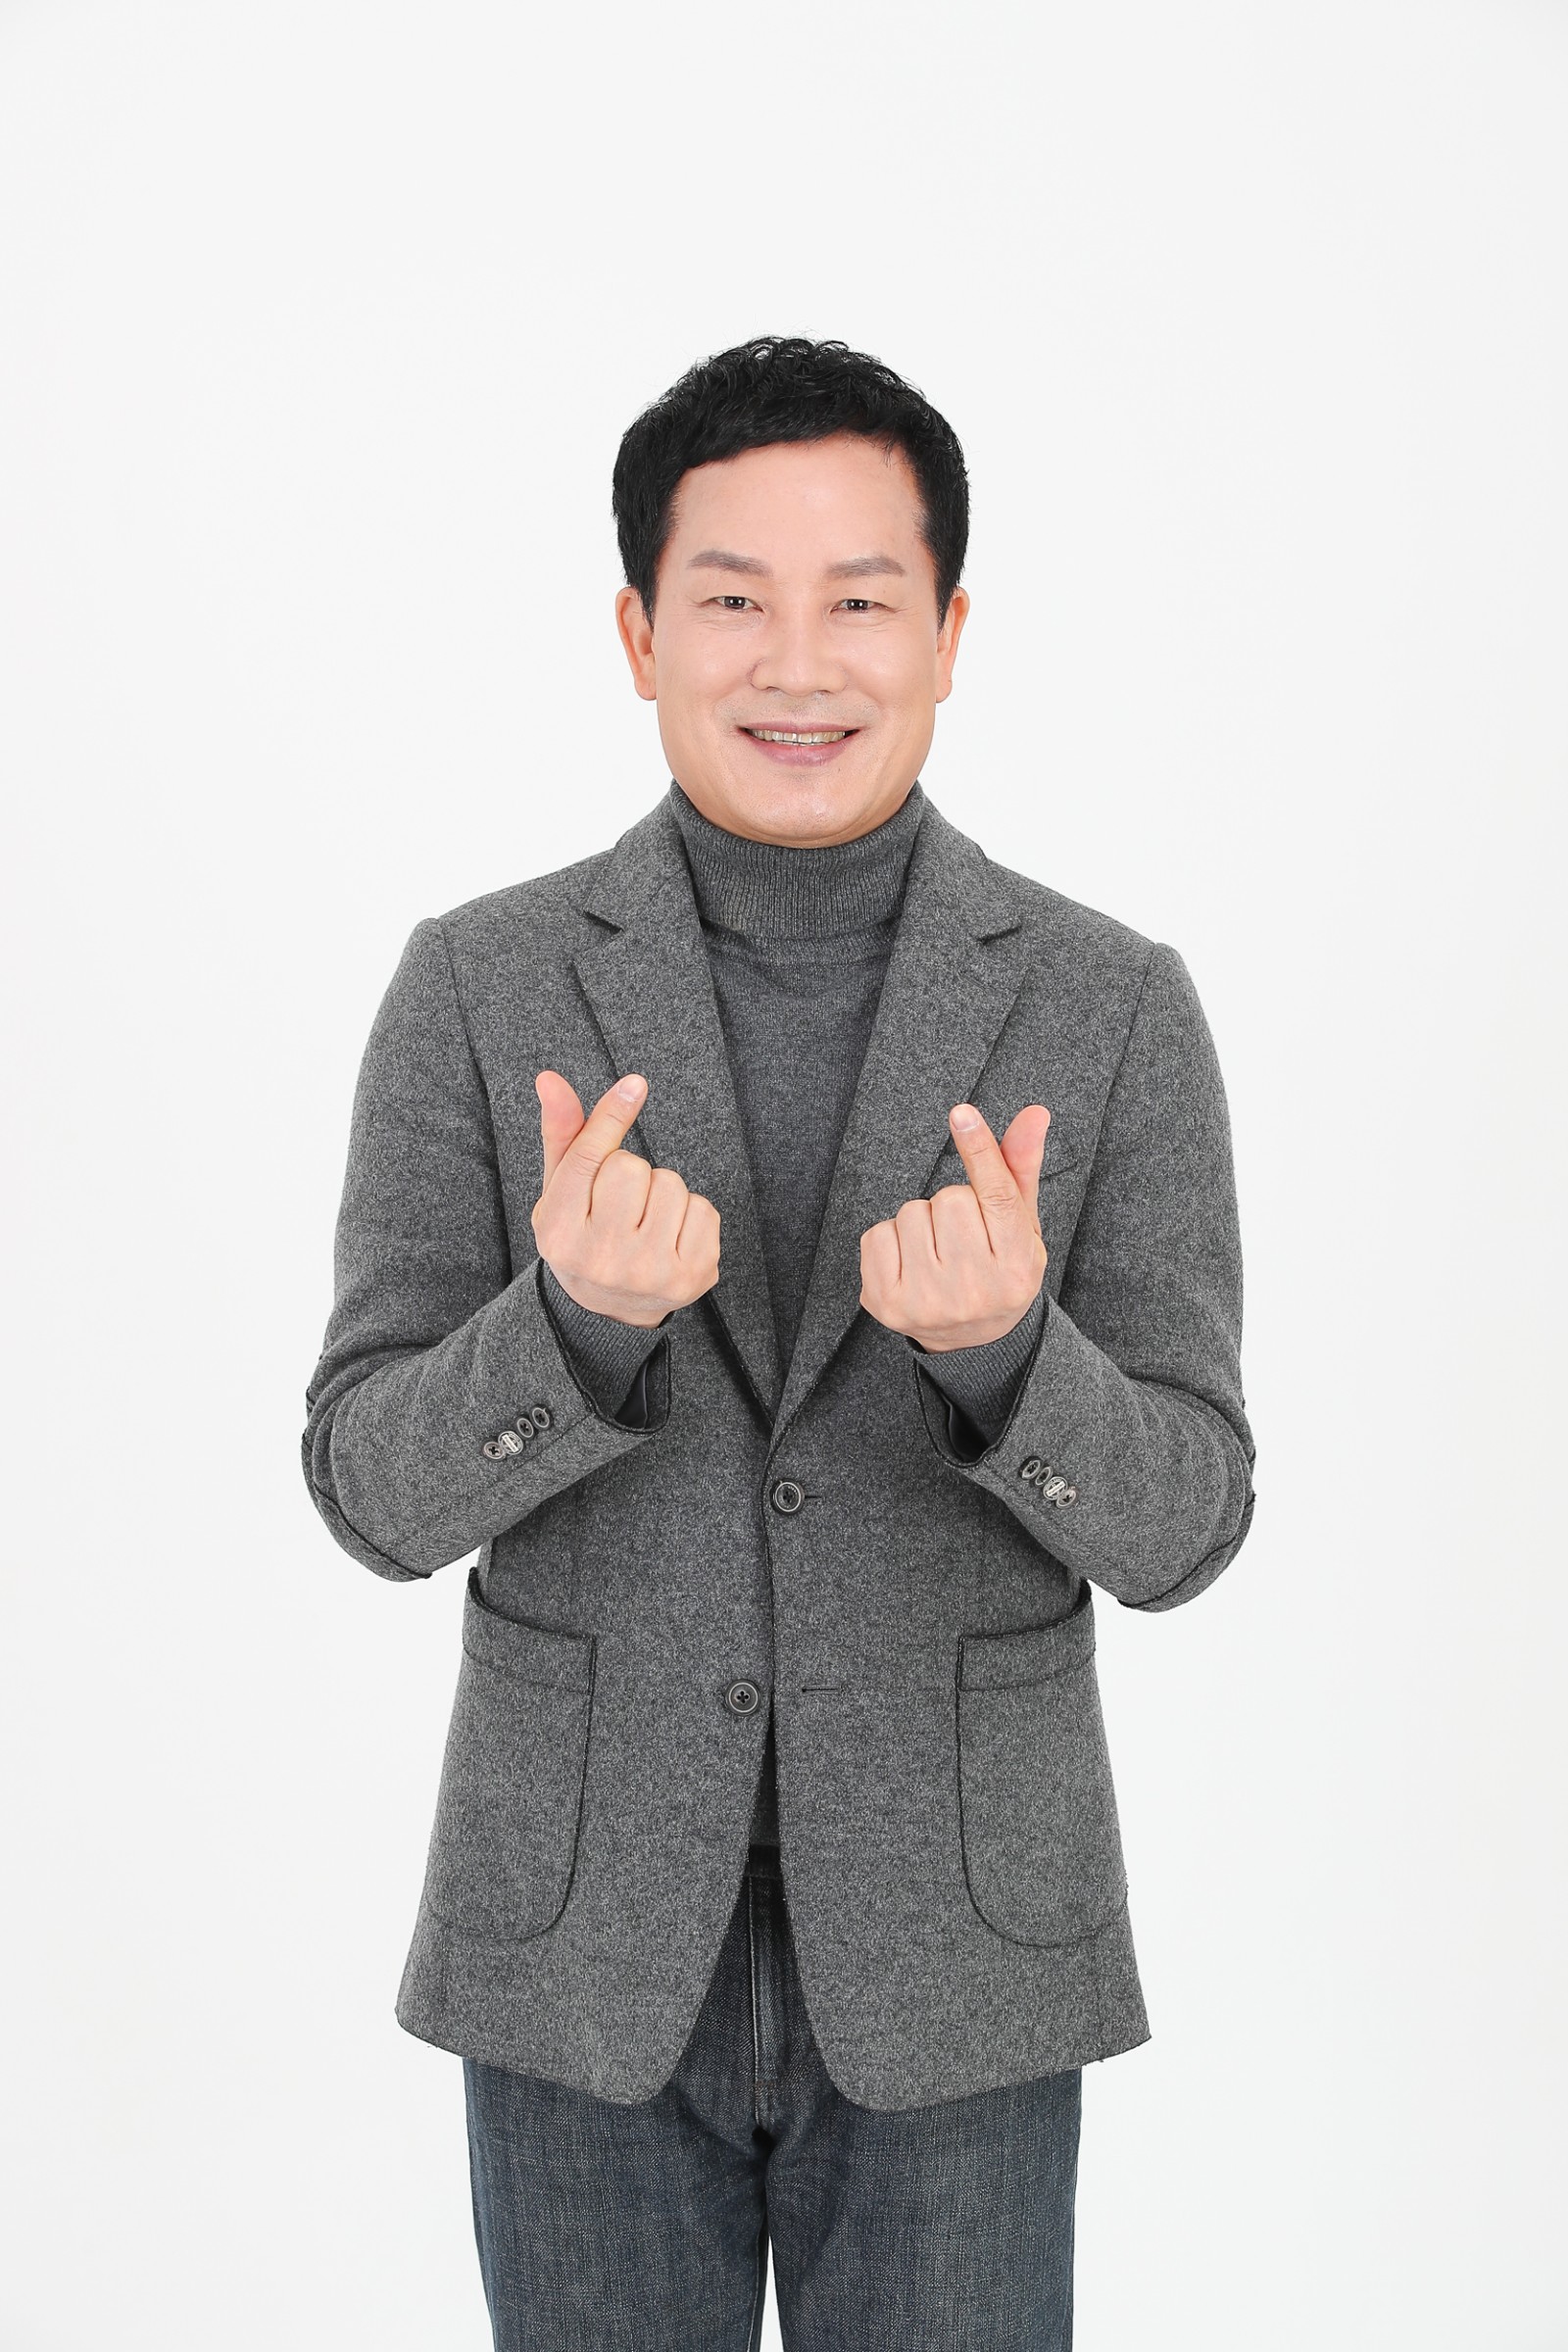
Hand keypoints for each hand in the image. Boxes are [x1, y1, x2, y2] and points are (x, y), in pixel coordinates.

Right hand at [531, 1071, 720, 1328]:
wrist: (609, 1309)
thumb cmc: (582, 1234)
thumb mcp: (560, 1190)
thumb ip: (561, 1134)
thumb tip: (549, 1078)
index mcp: (559, 1233)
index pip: (589, 1159)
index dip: (612, 1116)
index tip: (635, 1085)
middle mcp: (602, 1259)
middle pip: (633, 1168)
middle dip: (631, 1172)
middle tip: (620, 1203)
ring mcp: (650, 1273)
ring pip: (672, 1185)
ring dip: (662, 1193)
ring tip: (644, 1222)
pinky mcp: (692, 1277)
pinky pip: (704, 1209)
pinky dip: (690, 1213)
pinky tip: (669, 1236)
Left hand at [859, 1102, 1049, 1352]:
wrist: (971, 1340)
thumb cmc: (1000, 1269)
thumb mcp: (1022, 1226)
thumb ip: (1021, 1168)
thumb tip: (1034, 1112)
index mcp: (1017, 1268)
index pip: (997, 1198)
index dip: (980, 1151)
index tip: (961, 1113)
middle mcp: (974, 1290)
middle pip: (949, 1199)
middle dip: (953, 1205)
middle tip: (963, 1238)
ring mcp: (927, 1301)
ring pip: (911, 1213)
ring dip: (921, 1222)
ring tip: (938, 1253)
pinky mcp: (886, 1304)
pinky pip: (876, 1235)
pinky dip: (890, 1239)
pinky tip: (910, 1263)